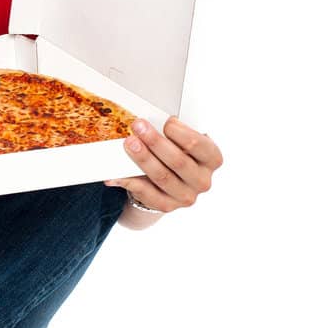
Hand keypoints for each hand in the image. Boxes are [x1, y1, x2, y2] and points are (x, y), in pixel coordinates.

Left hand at [105, 116, 222, 213]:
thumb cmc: (177, 154)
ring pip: (162, 176)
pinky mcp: (167, 206)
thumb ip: (174, 134)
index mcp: (212, 159)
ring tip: (129, 143)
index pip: (199, 145)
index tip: (166, 121)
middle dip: (156, 142)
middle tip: (138, 126)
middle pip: (178, 161)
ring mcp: (186, 196)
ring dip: (143, 158)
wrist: (170, 184)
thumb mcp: (182, 142)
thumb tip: (149, 123)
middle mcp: (202, 180)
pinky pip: (146, 193)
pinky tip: (115, 174)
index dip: (181, 133)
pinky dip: (129, 182)